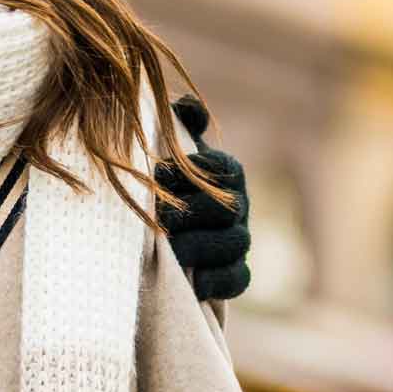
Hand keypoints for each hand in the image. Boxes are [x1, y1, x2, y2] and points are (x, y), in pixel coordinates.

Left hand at [156, 96, 251, 301]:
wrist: (154, 230)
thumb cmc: (160, 182)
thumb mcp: (168, 149)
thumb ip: (178, 123)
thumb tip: (190, 108)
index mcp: (226, 171)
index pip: (221, 168)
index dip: (191, 172)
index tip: (157, 175)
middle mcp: (239, 204)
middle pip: (229, 208)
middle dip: (193, 212)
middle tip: (160, 217)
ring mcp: (238, 240)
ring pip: (234, 244)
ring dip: (201, 247)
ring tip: (172, 251)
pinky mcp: (233, 273)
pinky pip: (238, 279)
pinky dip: (218, 282)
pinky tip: (193, 283)